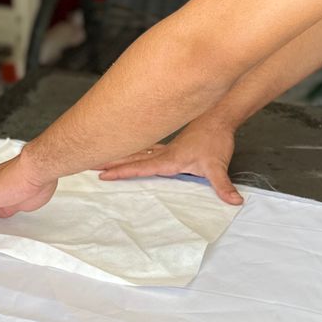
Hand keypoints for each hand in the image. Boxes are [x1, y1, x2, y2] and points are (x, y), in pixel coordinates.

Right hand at [96, 120, 242, 203]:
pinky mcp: (170, 147)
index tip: (102, 174)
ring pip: (136, 152)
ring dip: (118, 156)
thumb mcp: (218, 166)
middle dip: (110, 161)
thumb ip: (223, 185)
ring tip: (99, 159)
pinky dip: (133, 153)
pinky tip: (128, 153)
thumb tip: (234, 201)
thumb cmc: (215, 140)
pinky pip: (146, 150)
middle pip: (131, 157)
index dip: (121, 171)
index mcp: (168, 160)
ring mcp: (165, 149)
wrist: (218, 119)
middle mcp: (163, 154)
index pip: (140, 167)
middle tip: (87, 164)